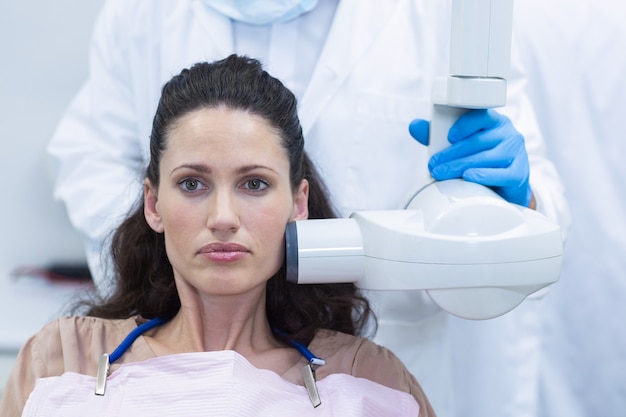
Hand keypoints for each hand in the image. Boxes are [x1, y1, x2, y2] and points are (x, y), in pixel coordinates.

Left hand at [408, 109, 532, 206]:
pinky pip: (502, 173)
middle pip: (479, 141)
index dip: (465, 125)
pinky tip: (469, 177)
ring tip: (442, 173)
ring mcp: (516, 153)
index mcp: (494, 122)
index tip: (448, 137)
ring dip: (461, 166)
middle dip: (452, 154)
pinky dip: (484, 176)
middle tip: (434, 165)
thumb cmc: (480, 160)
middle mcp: (508, 134)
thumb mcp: (459, 145)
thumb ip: (437, 135)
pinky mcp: (519, 173)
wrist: (504, 186)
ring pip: (487, 157)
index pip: (482, 116)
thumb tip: (414, 125)